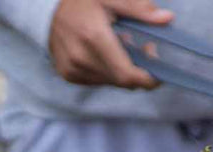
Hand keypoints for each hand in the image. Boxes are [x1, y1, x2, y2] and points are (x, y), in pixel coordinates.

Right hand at [49, 0, 172, 89]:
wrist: (44, 7)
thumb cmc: (81, 0)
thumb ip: (139, 10)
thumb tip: (167, 19)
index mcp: (94, 38)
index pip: (128, 76)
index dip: (148, 79)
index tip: (159, 71)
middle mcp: (81, 58)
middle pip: (123, 81)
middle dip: (139, 71)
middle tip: (144, 49)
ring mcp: (72, 69)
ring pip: (112, 82)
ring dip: (123, 70)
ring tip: (121, 46)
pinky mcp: (68, 75)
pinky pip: (98, 81)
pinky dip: (108, 71)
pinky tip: (104, 53)